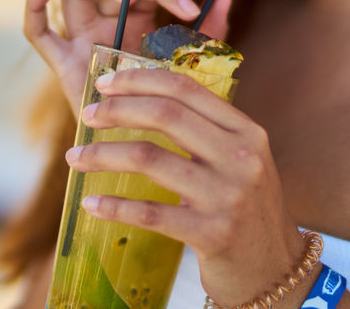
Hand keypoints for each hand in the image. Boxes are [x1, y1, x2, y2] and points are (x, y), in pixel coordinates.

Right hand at [23, 0, 231, 116]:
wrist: (157, 165)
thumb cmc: (177, 114)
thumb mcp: (197, 67)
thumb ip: (209, 31)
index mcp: (141, 15)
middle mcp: (108, 20)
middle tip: (185, 5)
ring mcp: (82, 38)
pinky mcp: (63, 63)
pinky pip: (37, 31)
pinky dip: (34, 4)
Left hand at [64, 67, 308, 306]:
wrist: (274, 269)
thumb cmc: (245, 209)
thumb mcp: (240, 161)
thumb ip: (206, 131)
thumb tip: (142, 99)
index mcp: (246, 131)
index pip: (186, 89)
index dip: (140, 79)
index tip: (106, 83)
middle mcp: (241, 157)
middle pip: (166, 115)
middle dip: (117, 109)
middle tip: (87, 114)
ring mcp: (228, 196)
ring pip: (150, 159)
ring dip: (103, 155)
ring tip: (75, 157)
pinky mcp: (212, 234)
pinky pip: (151, 213)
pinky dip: (114, 206)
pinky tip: (91, 204)